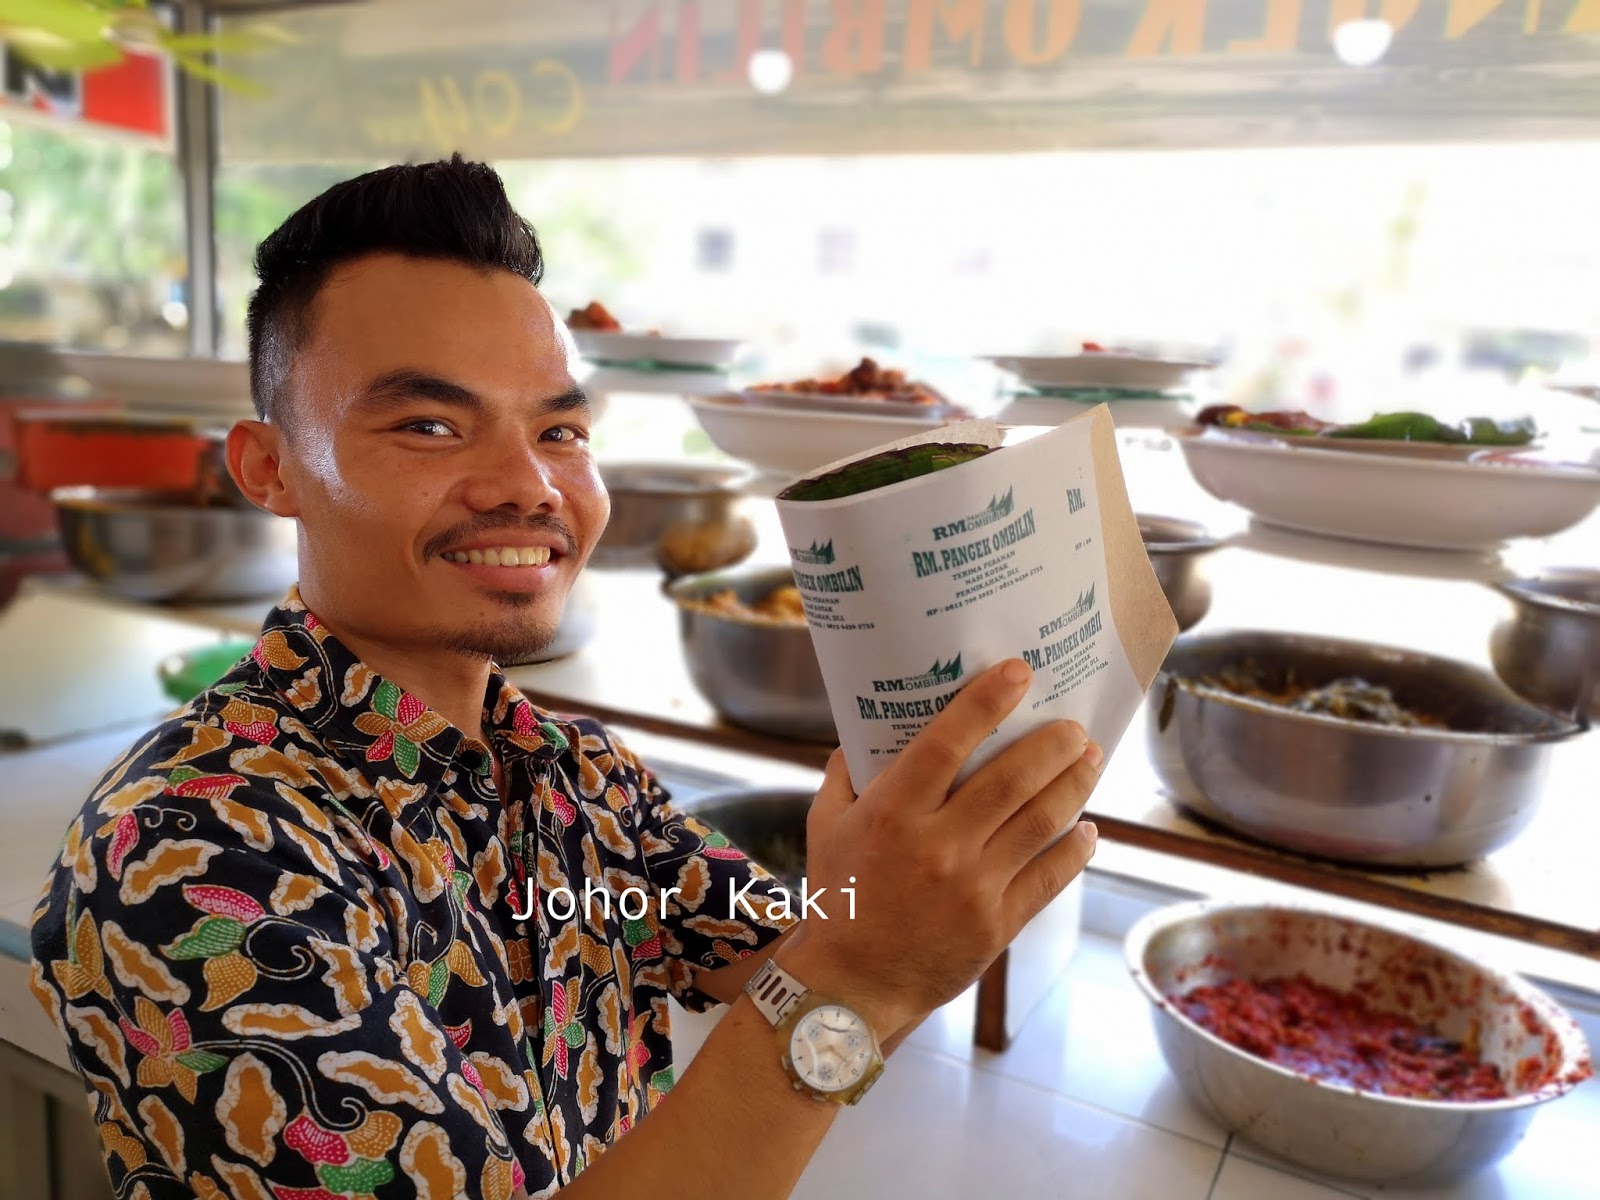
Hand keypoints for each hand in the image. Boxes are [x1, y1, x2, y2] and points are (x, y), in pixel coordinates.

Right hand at [779, 659, 1100, 1035]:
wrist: (851, 985)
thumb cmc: (838, 897)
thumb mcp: (824, 826)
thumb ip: (845, 775)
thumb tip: (865, 729)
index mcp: (893, 814)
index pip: (947, 744)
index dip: (985, 703)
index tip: (1017, 673)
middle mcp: (938, 845)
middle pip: (1011, 779)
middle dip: (1052, 743)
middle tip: (1072, 725)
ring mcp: (973, 886)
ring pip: (1041, 821)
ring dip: (1073, 783)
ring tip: (1089, 759)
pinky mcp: (997, 924)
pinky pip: (1050, 876)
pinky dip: (1075, 847)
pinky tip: (1087, 828)